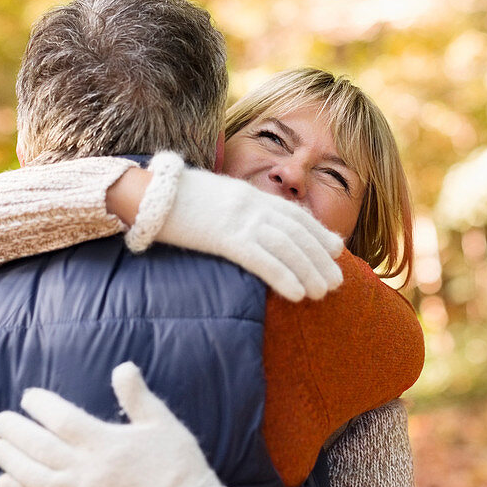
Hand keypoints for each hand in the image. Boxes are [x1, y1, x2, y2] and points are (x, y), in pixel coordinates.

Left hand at [0, 362, 227, 486]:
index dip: (40, 406)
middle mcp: (84, 470)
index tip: (28, 397)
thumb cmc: (177, 471)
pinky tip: (4, 483)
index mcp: (104, 443)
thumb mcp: (163, 425)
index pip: (61, 419)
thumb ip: (138, 397)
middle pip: (37, 446)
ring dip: (9, 459)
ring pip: (30, 476)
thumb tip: (122, 367)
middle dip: (14, 430)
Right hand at [157, 162, 344, 301]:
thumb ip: (235, 209)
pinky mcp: (226, 238)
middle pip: (296, 233)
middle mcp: (252, 204)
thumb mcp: (213, 198)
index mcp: (249, 194)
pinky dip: (285, 277)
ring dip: (309, 271)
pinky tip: (298, 294)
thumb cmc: (174, 199)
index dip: (317, 232)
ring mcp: (240, 220)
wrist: (149, 192)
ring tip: (323, 293)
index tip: (335, 249)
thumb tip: (248, 227)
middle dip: (319, 258)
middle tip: (337, 280)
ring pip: (287, 247)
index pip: (293, 214)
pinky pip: (262, 260)